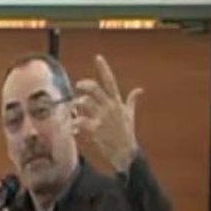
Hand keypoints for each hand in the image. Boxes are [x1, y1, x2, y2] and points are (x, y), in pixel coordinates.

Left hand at [74, 55, 141, 172]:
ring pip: (86, 103)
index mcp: (117, 102)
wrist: (126, 153)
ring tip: (74, 107)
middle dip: (85, 85)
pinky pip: (81, 122)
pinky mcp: (96, 130)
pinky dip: (73, 123)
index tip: (98, 57)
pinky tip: (70, 125)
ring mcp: (103, 118)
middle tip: (78, 85)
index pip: (110, 81)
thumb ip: (132, 101)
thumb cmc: (127, 134)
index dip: (103, 69)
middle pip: (95, 89)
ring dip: (77, 103)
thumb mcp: (130, 115)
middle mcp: (110, 107)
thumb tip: (139, 89)